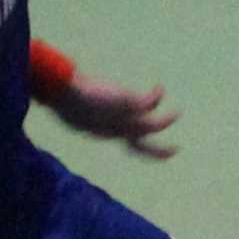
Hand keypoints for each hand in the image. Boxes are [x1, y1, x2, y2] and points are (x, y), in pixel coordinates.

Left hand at [47, 68, 179, 157]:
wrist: (67, 95)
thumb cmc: (64, 100)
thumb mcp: (70, 107)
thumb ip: (73, 105)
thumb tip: (60, 97)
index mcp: (106, 132)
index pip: (127, 144)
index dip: (139, 144)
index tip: (144, 140)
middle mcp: (118, 130)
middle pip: (144, 148)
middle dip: (161, 151)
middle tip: (176, 150)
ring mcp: (126, 119)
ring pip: (153, 126)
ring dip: (167, 120)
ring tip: (178, 111)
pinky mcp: (130, 104)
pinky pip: (150, 102)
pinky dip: (156, 95)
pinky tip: (159, 86)